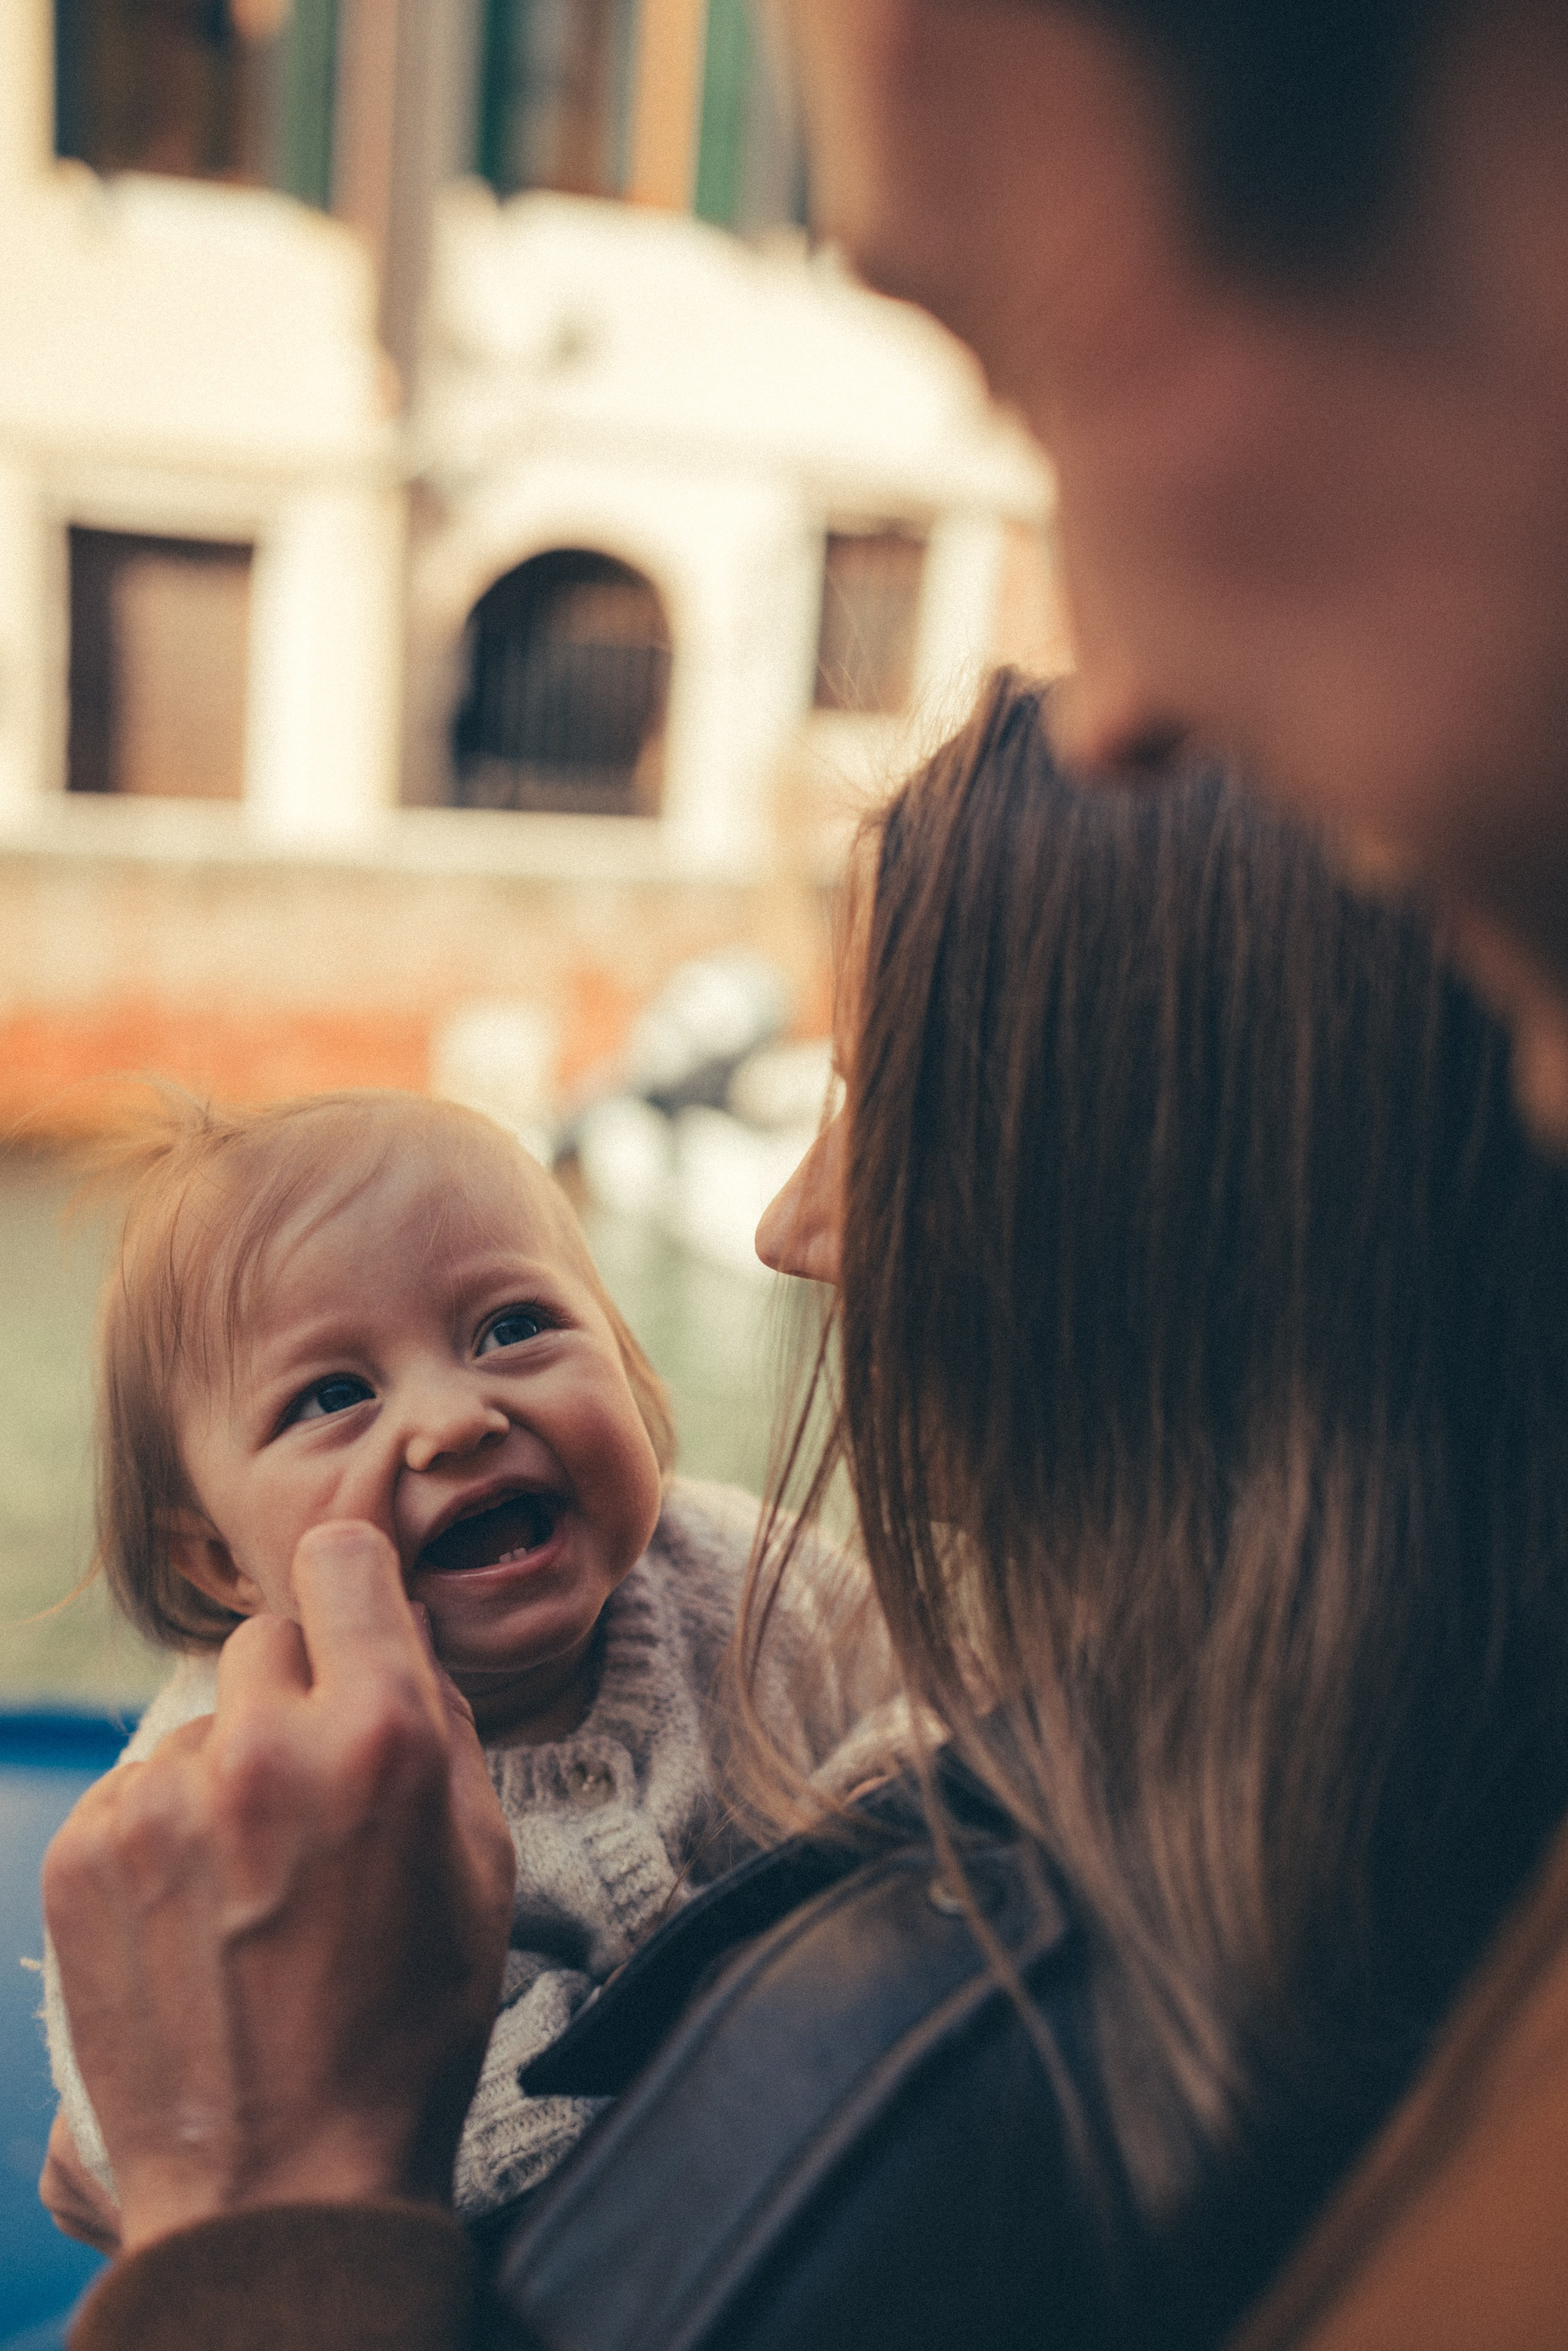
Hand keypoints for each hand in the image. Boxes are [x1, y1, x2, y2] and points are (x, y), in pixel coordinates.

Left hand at [41, 1523, 514, 2254]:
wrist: (279, 2181)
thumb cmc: (407, 2026)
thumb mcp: (481, 1863)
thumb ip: (440, 1726)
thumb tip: (398, 1637)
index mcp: (380, 1735)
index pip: (340, 1560)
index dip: (351, 1590)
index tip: (353, 1631)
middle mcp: (262, 1746)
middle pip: (267, 1641)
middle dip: (294, 1697)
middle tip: (311, 1797)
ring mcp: (161, 1800)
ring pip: (200, 1724)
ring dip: (226, 1773)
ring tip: (251, 1888)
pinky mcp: (85, 1854)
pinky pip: (135, 1790)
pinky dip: (164, 1833)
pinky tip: (196, 1917)